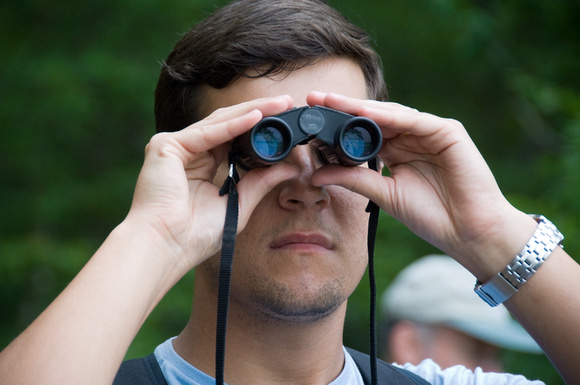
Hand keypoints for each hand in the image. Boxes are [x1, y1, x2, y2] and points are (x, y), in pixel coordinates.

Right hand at [126, 95, 298, 273]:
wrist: (166, 247)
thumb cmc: (195, 235)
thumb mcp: (238, 203)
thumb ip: (260, 182)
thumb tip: (290, 168)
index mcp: (200, 165)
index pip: (233, 137)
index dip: (258, 127)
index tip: (285, 120)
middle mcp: (186, 151)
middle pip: (227, 124)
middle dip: (259, 111)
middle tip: (286, 102)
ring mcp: (174, 146)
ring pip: (219, 122)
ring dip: (251, 112)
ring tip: (278, 105)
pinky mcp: (166, 146)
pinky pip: (207, 133)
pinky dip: (233, 125)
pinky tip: (257, 117)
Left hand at [307, 92, 533, 276]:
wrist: (469, 234)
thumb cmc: (432, 217)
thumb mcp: (384, 195)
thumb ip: (354, 179)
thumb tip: (316, 174)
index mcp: (397, 152)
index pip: (363, 132)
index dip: (337, 125)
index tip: (309, 120)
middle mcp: (412, 138)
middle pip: (373, 117)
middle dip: (343, 108)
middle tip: (313, 98)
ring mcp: (430, 132)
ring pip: (390, 114)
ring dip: (360, 107)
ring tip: (332, 102)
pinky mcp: (448, 132)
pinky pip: (414, 120)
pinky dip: (390, 117)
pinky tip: (364, 113)